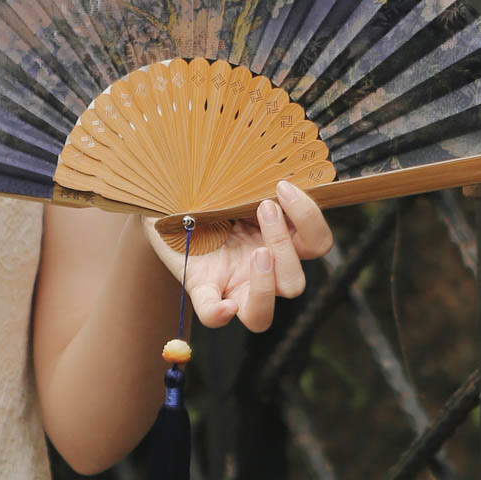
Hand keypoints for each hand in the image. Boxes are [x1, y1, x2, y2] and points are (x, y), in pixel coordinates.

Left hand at [144, 180, 332, 332]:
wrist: (164, 197)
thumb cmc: (206, 186)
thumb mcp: (235, 181)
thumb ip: (258, 180)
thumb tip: (279, 162)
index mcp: (276, 239)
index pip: (316, 243)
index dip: (310, 218)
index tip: (283, 186)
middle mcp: (259, 268)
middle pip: (296, 283)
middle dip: (286, 245)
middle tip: (264, 208)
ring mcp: (230, 283)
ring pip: (264, 314)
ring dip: (267, 282)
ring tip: (256, 251)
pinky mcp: (200, 288)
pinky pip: (213, 316)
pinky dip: (220, 314)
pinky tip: (224, 304)